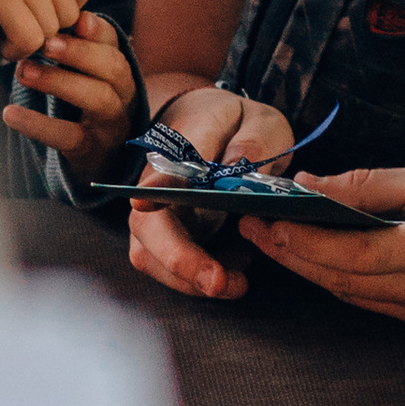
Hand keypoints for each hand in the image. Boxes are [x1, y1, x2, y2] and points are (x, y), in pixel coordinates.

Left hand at [0, 10, 139, 177]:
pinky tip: (10, 114)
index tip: (76, 18)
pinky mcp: (92, 150)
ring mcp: (111, 124)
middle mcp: (123, 94)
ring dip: (61, 82)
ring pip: (99, 99)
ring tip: (24, 72)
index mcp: (119, 69)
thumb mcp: (84, 72)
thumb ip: (71, 47)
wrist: (100, 158)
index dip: (98, 31)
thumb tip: (39, 15)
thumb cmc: (84, 102)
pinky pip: (69, 137)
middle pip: (114, 67)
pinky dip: (38, 125)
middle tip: (45, 43)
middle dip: (80, 53)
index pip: (114, 43)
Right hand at [123, 89, 296, 303]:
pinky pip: (172, 269)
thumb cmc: (238, 125)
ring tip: (238, 283)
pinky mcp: (170, 236)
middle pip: (147, 228)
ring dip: (190, 280)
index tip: (144, 202)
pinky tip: (235, 269)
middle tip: (219, 282)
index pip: (161, 170)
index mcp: (181, 150)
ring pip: (152, 257)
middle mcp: (158, 186)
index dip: (152, 189)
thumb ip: (254, 142)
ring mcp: (159, 215)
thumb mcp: (260, 122)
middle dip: (179, 261)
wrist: (218, 126)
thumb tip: (236, 167)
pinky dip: (200, 279)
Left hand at [245, 162, 404, 330]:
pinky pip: (379, 304)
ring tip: (277, 238)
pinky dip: (347, 281)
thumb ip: (372, 187)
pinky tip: (327, 257)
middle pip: (339, 281)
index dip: (295, 236)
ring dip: (313, 270)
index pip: (343, 252)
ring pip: (354, 297)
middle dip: (290, 254)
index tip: (260, 214)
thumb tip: (312, 186)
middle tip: (252, 227)